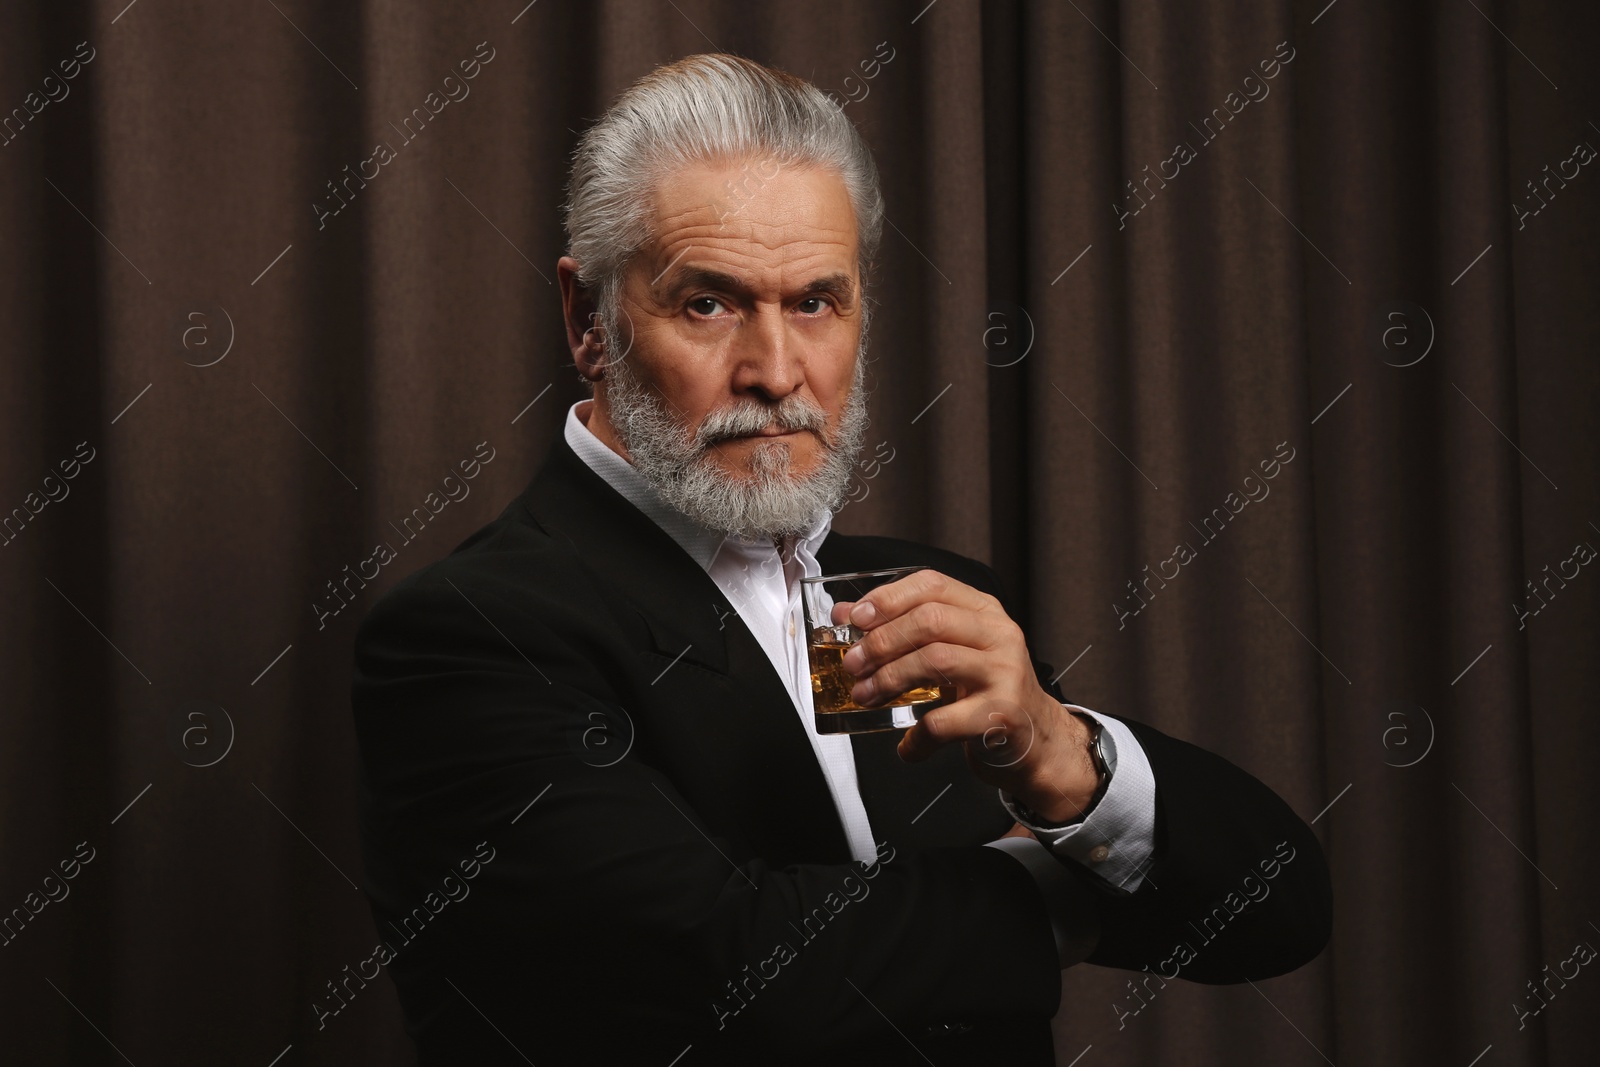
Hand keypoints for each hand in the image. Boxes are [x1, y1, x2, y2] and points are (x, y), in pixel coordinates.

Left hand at [832, 568, 1099, 822]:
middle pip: (930, 620)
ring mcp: (1005, 673)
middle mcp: (1000, 635)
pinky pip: (944, 720)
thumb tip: (846, 614)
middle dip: (881, 641)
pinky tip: (908, 745)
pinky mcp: (1002, 714)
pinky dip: (917, 735)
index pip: (933, 584)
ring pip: (935, 660)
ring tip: (864, 696)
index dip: (888, 597)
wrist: (1037, 743)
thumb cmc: (986, 694)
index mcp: (985, 612)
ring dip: (889, 679)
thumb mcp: (951, 653)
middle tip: (852, 664)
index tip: (855, 618)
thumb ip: (905, 632)